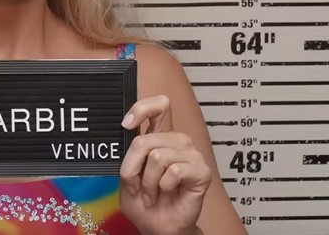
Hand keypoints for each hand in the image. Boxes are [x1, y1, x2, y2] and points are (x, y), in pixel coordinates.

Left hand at [118, 95, 210, 234]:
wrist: (157, 226)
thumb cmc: (144, 200)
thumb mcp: (126, 175)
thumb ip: (128, 154)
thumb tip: (129, 133)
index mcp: (159, 136)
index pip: (159, 106)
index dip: (142, 109)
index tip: (127, 124)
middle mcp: (176, 141)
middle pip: (147, 140)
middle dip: (134, 168)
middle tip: (138, 185)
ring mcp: (190, 155)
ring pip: (158, 157)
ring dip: (148, 181)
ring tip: (153, 192)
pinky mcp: (201, 171)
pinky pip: (174, 170)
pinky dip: (164, 185)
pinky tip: (168, 192)